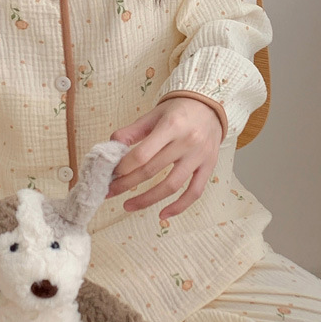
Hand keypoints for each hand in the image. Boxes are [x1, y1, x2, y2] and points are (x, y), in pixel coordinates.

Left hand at [105, 97, 222, 218]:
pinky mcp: (209, 167)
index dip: (124, 167)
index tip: (111, 174)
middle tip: (110, 192)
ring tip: (128, 206)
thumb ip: (133, 130)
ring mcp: (199, 156)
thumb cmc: (178, 111)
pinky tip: (163, 214)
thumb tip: (111, 145)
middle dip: (127, 184)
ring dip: (147, 200)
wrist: (210, 106)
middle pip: (152, 170)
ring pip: (172, 185)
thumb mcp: (154, 114)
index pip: (143, 154)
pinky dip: (179, 206)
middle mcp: (187, 141)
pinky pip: (194, 192)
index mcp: (171, 126)